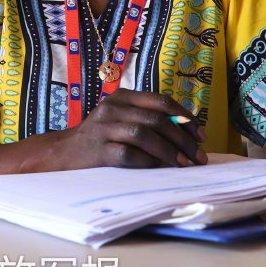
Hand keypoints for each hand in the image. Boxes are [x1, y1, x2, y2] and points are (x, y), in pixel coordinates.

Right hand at [42, 90, 207, 169]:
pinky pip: (128, 155)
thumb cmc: (101, 137)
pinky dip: (147, 162)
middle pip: (156, 120)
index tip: (201, 135)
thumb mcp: (122, 119)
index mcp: (123, 97)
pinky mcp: (98, 151)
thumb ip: (148, 120)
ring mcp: (103, 129)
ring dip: (169, 151)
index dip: (185, 117)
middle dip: (183, 139)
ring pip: (144, 135)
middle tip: (198, 156)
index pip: (161, 101)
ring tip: (184, 165)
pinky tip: (157, 169)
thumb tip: (188, 133)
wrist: (64, 153)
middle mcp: (112, 108)